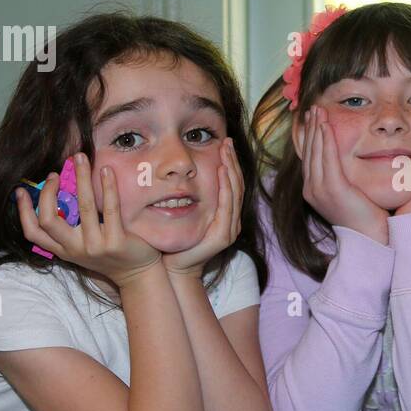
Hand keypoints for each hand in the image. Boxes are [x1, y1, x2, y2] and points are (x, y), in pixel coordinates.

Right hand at [14, 152, 161, 287]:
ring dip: (80, 178)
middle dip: (48, 192)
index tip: (20, 190)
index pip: (33, 233)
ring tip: (80, 158)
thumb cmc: (109, 253)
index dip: (23, 211)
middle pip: (49, 220)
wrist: (138, 274)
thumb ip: (70, 228)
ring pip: (82, 207)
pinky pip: (110, 208)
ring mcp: (95, 246)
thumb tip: (59, 193)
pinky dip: (107, 186)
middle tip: (54, 174)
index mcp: (64, 250)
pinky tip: (106, 171)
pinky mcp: (116, 241)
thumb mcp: (82, 246)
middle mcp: (75, 249)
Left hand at [162, 137, 242, 279]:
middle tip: (227, 142)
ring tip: (226, 152)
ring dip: (231, 170)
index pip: (231, 184)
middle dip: (232, 161)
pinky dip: (226, 187)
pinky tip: (222, 172)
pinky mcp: (223, 235)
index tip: (224, 143)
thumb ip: (187, 196)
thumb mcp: (183, 213)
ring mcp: (229, 228)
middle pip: (237, 185)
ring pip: (235, 192)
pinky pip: (227, 206)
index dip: (230, 163)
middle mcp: (231, 220)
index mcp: (224, 215)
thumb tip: (179, 172)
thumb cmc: (174, 241)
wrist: (173, 268)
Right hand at [299, 106, 388, 241]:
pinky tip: (326, 126)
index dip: (310, 136)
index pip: (309, 157)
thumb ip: (343, 176)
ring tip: (318, 110)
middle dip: (310, 127)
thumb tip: (347, 160)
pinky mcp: (333, 189)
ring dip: (316, 128)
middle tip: (313, 108)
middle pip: (309, 151)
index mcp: (314, 189)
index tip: (312, 118)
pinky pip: (328, 159)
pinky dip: (326, 140)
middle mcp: (311, 189)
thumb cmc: (365, 216)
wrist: (370, 237)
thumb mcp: (349, 192)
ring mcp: (319, 190)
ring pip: (316, 152)